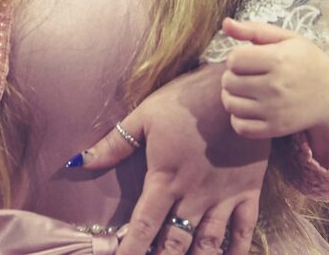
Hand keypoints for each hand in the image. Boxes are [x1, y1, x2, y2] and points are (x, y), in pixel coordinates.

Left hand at [70, 62, 268, 254]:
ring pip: (207, 244)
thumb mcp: (146, 115)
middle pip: (174, 243)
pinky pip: (243, 230)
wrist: (234, 89)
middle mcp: (193, 196)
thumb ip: (115, 144)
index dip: (130, 251)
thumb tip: (80, 162)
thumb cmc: (186, 99)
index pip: (143, 227)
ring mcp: (223, 196)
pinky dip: (236, 250)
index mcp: (165, 179)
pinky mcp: (248, 190)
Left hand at [219, 18, 328, 164]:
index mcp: (278, 60)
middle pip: (229, 81)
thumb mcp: (286, 38)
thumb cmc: (305, 60)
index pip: (234, 59)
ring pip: (231, 104)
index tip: (248, 58)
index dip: (236, 57)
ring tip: (244, 89)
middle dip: (232, 75)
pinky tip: (247, 107)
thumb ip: (253, 29)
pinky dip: (237, 117)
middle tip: (246, 74)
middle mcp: (276, 87)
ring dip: (231, 95)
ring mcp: (275, 111)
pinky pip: (240, 127)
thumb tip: (225, 23)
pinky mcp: (275, 129)